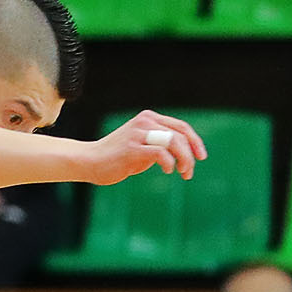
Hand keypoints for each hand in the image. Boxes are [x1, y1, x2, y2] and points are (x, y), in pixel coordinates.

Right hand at [81, 111, 205, 185]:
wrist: (90, 161)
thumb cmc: (117, 157)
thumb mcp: (142, 145)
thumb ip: (159, 144)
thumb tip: (183, 153)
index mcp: (149, 118)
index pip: (181, 126)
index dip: (195, 141)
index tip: (201, 157)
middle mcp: (145, 122)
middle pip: (180, 134)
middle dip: (191, 154)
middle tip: (189, 172)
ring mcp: (138, 133)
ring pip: (173, 142)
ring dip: (184, 159)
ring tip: (183, 173)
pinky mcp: (133, 148)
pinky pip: (161, 153)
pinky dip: (169, 163)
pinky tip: (168, 171)